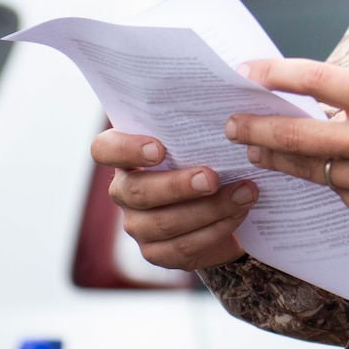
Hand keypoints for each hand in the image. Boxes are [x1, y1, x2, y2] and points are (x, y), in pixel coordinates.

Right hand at [89, 129, 259, 271]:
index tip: (159, 147)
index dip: (126, 149)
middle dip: (178, 185)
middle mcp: (124, 191)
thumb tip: (228, 95)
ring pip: (165, 223)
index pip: (104, 149)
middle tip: (212, 177)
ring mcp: (138, 226)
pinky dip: (216, 229)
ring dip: (210, 209)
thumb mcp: (199, 137)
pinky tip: (239, 213)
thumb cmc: (206, 158)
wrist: (222, 205)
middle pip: (138, 192)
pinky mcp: (158, 253)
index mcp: (125, 156)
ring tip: (244, 193)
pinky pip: (184, 247)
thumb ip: (197, 122)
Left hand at [225, 59, 348, 238]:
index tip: (246, 70)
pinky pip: (340, 193)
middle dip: (256, 128)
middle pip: (298, 133)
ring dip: (279, 158)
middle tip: (230, 124)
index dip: (276, 73)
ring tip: (256, 150)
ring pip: (311, 169)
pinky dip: (330, 182)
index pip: (318, 79)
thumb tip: (318, 105)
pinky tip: (322, 176)